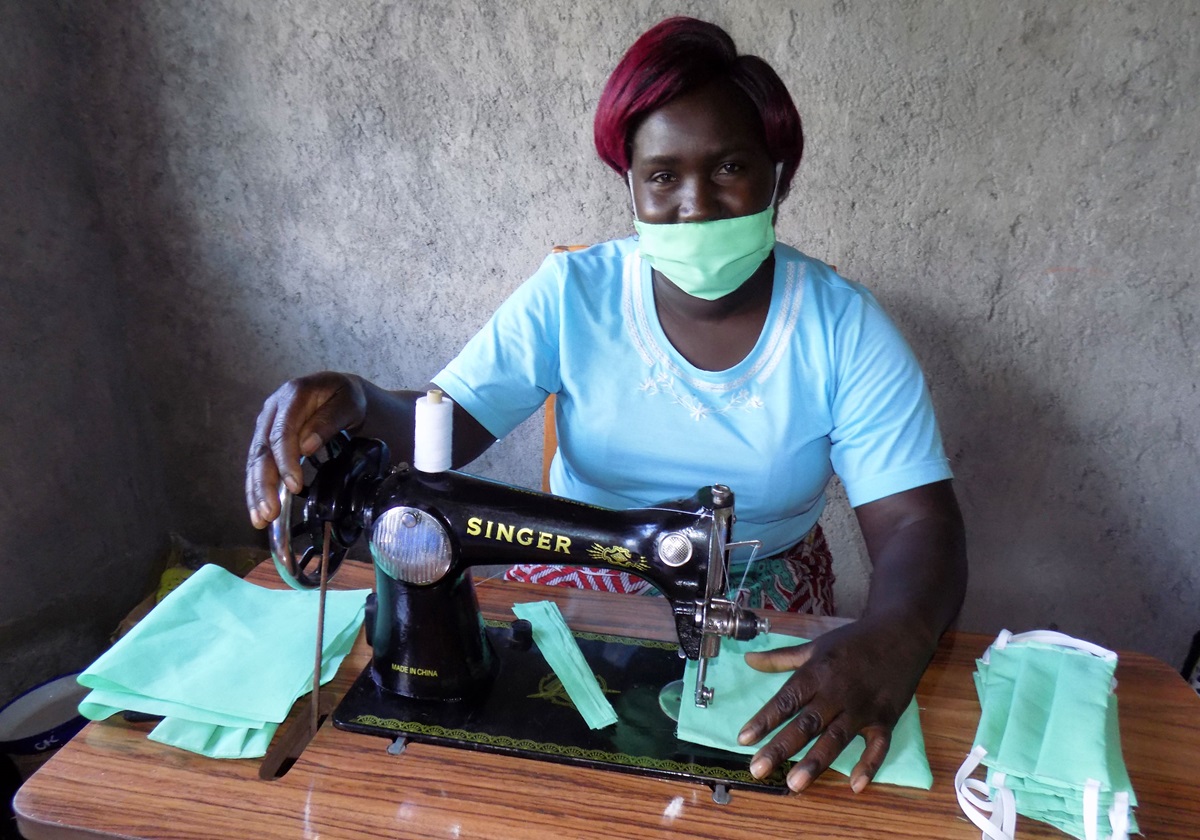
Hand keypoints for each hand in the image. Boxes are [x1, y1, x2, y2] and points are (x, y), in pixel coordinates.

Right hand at [245, 372, 367, 528]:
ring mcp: (266, 425)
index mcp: (292, 396)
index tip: (293, 486)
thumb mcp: (348, 403)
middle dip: (264, 484)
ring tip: (260, 519)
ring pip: (255, 461)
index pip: (282, 432)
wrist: (340, 392)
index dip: (285, 461)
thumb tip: (306, 446)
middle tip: (270, 512)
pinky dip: (256, 489)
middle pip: (262, 450)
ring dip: (256, 492)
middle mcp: (272, 410)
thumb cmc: (346, 398)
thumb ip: (328, 421)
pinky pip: (257, 465)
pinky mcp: (266, 439)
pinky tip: (257, 511)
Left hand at [735, 616, 933, 793]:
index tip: (743, 739)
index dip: (764, 719)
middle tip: (757, 769)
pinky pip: (878, 746)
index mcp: (817, 672)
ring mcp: (863, 707)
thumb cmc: (852, 641)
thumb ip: (781, 658)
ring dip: (815, 762)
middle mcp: (837, 692)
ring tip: (794, 784)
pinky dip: (869, 765)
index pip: (786, 699)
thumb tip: (748, 659)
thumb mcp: (815, 645)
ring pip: (836, 738)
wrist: (900, 633)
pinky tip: (855, 786)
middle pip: (806, 723)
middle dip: (781, 747)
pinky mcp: (886, 718)